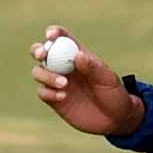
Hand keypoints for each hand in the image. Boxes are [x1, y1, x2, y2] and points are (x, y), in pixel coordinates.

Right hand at [29, 25, 144, 136]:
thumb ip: (93, 67)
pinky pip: (43, 92)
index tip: (51, 35)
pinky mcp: (54, 99)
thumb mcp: (108, 79)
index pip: (62, 38)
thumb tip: (78, 55)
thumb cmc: (114, 93)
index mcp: (78, 55)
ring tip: (64, 83)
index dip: (54, 33)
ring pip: (39, 72)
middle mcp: (64, 67)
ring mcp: (57, 82)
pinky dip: (49, 92)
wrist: (115, 119)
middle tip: (42, 55)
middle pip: (42, 52)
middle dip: (37, 50)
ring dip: (46, 75)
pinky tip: (63, 96)